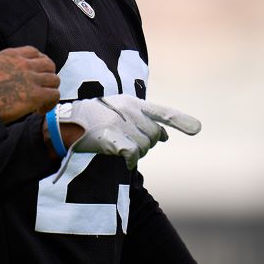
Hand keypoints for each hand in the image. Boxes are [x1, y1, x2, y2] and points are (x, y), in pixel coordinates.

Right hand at [0, 46, 59, 122]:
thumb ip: (2, 64)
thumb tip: (7, 71)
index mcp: (11, 55)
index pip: (34, 52)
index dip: (38, 63)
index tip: (35, 74)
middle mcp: (23, 64)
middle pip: (49, 64)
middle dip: (47, 76)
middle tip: (40, 88)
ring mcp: (31, 79)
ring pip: (54, 80)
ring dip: (49, 90)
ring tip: (40, 102)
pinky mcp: (36, 95)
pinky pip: (54, 95)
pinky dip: (50, 103)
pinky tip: (39, 110)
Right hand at [51, 94, 200, 170]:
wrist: (66, 123)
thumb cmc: (94, 118)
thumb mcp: (121, 113)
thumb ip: (145, 121)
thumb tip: (166, 136)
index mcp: (133, 103)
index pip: (162, 112)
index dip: (181, 121)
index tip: (197, 129)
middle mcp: (130, 112)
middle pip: (154, 136)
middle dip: (147, 143)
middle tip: (128, 142)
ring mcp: (120, 124)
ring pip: (144, 146)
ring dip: (136, 152)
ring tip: (120, 147)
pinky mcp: (111, 137)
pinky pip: (132, 152)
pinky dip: (131, 158)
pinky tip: (125, 160)